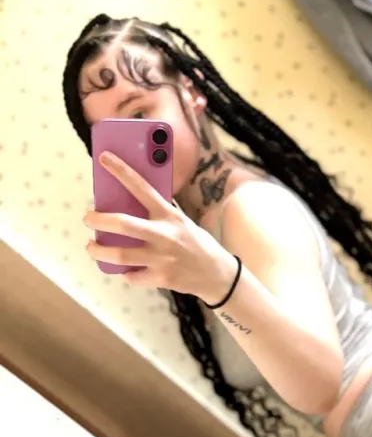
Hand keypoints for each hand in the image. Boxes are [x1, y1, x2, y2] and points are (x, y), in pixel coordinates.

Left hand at [84, 152, 237, 303]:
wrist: (218, 274)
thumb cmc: (195, 243)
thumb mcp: (182, 222)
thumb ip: (160, 213)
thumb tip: (127, 201)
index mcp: (170, 216)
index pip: (142, 187)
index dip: (122, 171)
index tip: (104, 158)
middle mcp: (165, 235)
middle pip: (123, 224)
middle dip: (99, 220)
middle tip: (88, 218)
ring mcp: (162, 259)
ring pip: (120, 255)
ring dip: (99, 250)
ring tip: (91, 246)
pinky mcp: (161, 278)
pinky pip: (132, 276)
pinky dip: (125, 273)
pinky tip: (125, 269)